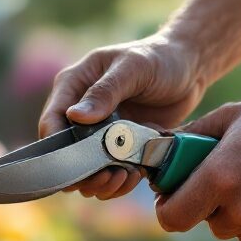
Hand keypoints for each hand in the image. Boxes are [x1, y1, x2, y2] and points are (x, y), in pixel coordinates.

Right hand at [39, 35, 205, 199]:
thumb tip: (75, 116)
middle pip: (66, 153)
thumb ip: (105, 91)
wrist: (189, 67)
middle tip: (108, 176)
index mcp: (73, 86)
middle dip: (83, 172)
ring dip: (102, 182)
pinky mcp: (120, 146)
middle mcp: (81, 112)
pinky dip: (120, 182)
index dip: (57, 148)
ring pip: (86, 170)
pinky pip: (110, 173)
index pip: (52, 122)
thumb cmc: (159, 57)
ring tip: (125, 176)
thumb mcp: (133, 68)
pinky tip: (136, 175)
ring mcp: (99, 132)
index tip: (76, 167)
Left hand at [153, 91, 240, 240]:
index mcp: (219, 178)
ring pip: (239, 235)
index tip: (176, 197)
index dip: (170, 208)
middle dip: (213, 207)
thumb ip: (193, 135)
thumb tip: (163, 147)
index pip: (173, 218)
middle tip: (231, 180)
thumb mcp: (232, 115)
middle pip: (210, 225)